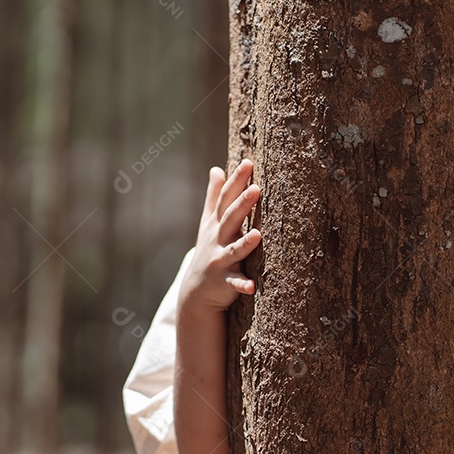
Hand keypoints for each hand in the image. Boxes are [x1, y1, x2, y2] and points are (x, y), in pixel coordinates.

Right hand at [179, 160, 261, 313]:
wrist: (196, 290)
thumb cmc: (209, 249)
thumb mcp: (209, 222)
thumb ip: (214, 196)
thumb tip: (216, 169)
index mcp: (217, 224)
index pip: (226, 198)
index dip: (236, 181)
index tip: (248, 162)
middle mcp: (218, 240)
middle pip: (230, 219)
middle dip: (242, 204)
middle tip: (256, 188)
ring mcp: (220, 261)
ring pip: (234, 250)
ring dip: (245, 244)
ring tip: (258, 235)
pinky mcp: (225, 281)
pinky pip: (235, 283)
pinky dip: (243, 285)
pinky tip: (253, 286)